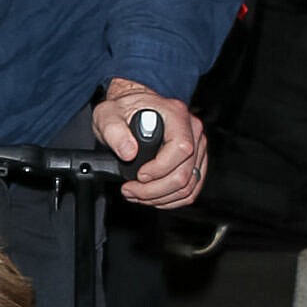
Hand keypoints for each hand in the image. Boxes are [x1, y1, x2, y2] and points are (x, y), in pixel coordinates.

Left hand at [93, 79, 207, 208]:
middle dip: (154, 190)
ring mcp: (197, 147)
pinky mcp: (196, 161)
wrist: (133, 108)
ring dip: (160, 197)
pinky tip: (152, 196)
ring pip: (188, 186)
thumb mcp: (109, 115)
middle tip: (131, 190)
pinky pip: (191, 189)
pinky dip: (170, 199)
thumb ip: (114, 131)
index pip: (181, 149)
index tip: (139, 175)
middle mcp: (192, 130)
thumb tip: (129, 152)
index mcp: (176, 115)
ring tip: (137, 194)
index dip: (160, 169)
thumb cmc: (124, 110)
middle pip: (185, 173)